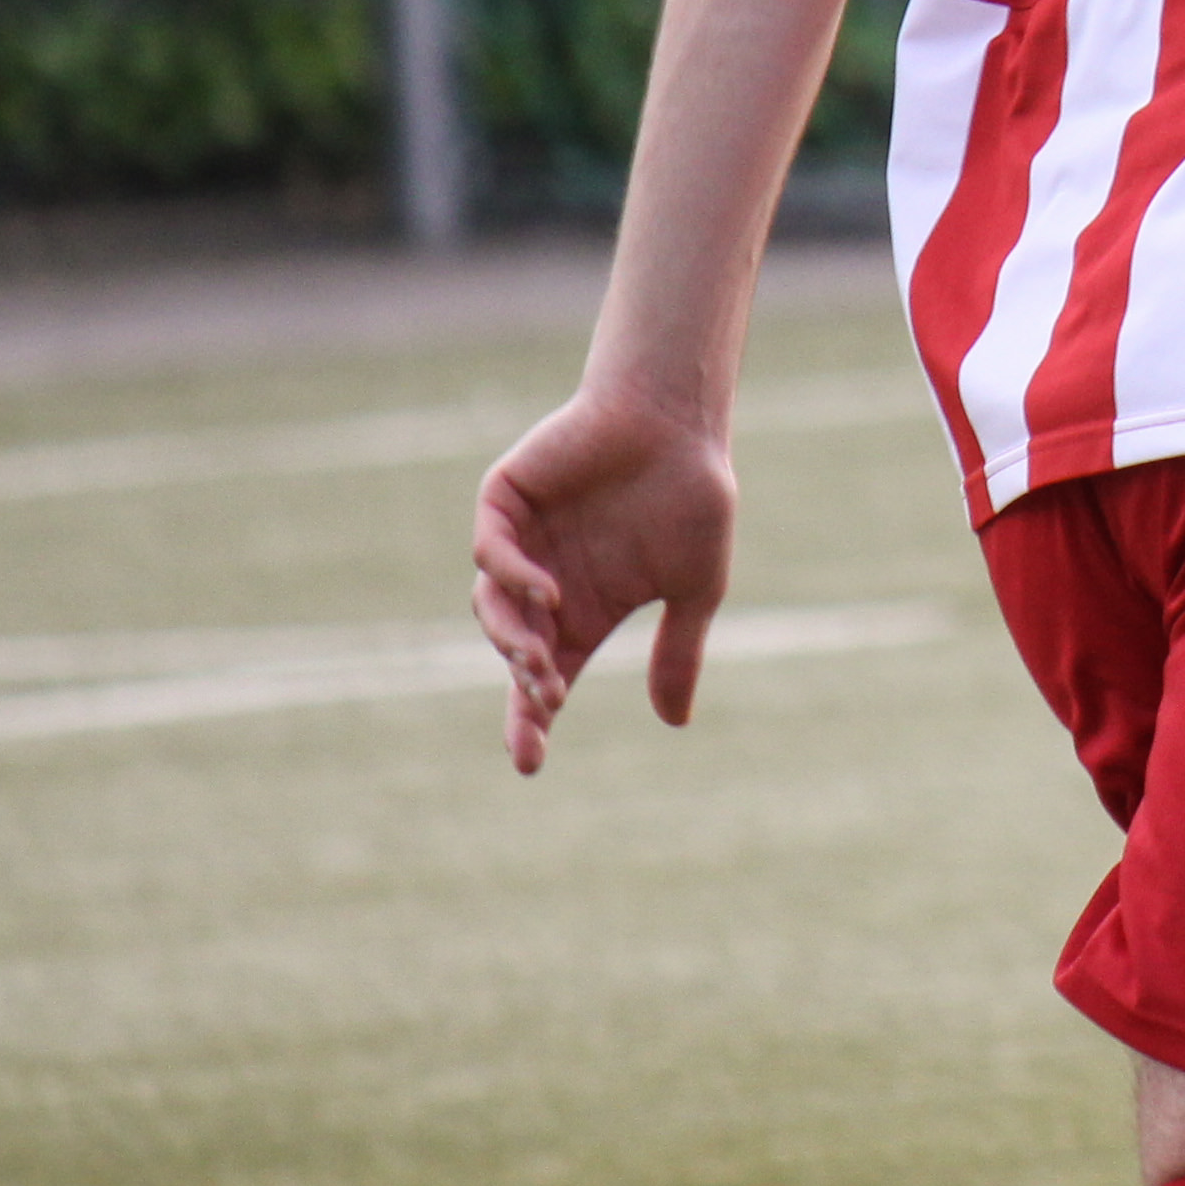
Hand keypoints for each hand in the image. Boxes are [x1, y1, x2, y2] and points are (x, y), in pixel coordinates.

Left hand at [469, 389, 738, 775]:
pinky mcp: (505, 502)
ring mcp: (522, 544)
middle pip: (516, 652)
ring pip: (493, 607)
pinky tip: (546, 593)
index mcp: (584, 613)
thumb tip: (674, 722)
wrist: (680, 422)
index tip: (529, 763)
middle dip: (525, 685)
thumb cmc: (692, 497)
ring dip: (512, 638)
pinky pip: (489, 551)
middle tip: (546, 700)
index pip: (546, 680)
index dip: (532, 720)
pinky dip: (509, 579)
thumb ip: (678, 651)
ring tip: (540, 658)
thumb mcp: (695, 587)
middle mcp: (546, 586)